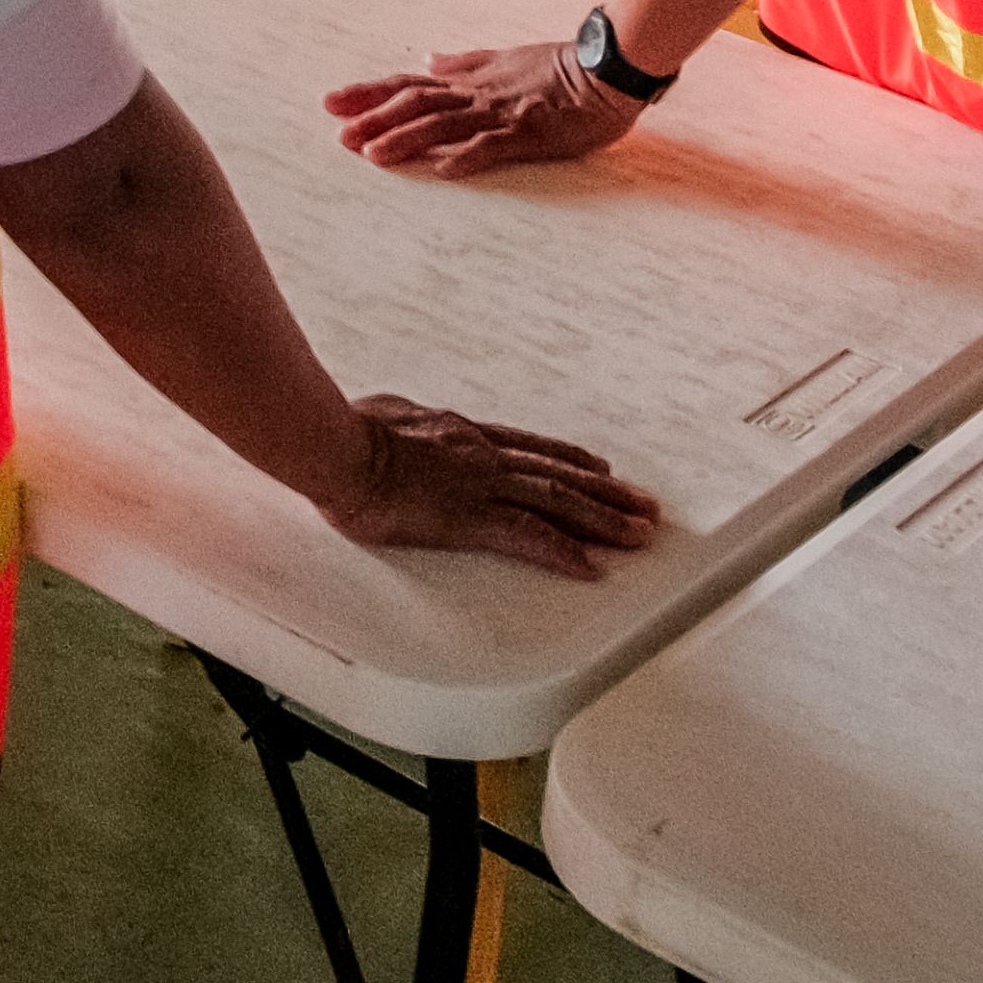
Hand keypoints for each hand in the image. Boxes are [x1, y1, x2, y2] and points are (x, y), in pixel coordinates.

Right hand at [314, 394, 661, 578]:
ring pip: (559, 501)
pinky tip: (592, 567)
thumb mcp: (383, 415)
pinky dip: (564, 551)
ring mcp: (481, 485)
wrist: (336, 447)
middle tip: (645, 506)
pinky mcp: (470, 518)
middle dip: (607, 492)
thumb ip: (402, 424)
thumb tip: (392, 419)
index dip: (569, 459)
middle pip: (559, 473)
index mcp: (461, 433)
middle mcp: (483, 454)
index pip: (530, 448)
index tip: (600, 467)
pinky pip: (529, 536)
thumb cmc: (344, 432)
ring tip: (640, 533)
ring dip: (604, 518)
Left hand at [323, 40, 648, 175]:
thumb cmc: (561, 68)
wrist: (607, 68)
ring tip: (372, 154)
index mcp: (471, 80)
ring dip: (406, 137)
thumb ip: (466, 63)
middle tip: (338, 135)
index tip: (332, 102)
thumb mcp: (506, 59)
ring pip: (443, 123)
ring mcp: (501, 113)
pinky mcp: (528, 132)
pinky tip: (443, 169)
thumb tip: (430, 59)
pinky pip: (493, 145)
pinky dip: (466, 156)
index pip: (410, 84)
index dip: (370, 93)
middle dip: (374, 118)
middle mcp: (477, 94)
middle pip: (415, 102)